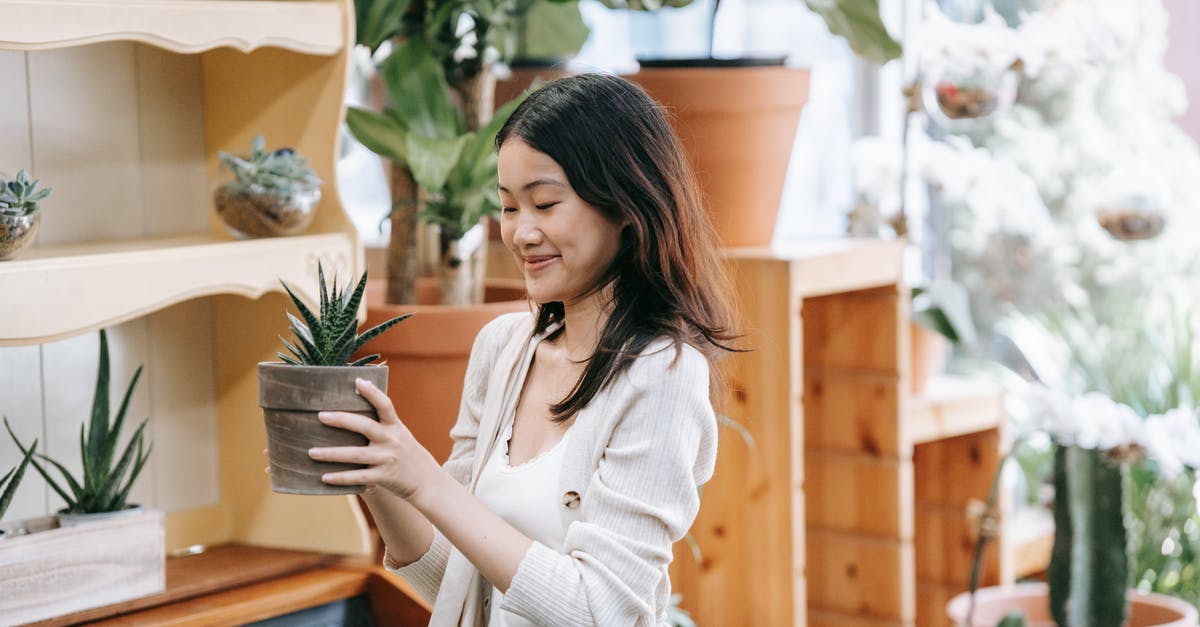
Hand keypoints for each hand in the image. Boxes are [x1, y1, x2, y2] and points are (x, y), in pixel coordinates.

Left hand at [308, 378, 440, 500]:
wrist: (427, 481)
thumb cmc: (406, 454)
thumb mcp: (400, 434)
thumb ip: (382, 422)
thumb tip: (359, 402)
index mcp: (395, 427)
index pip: (385, 405)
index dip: (372, 393)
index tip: (357, 381)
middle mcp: (391, 440)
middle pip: (365, 426)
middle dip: (341, 420)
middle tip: (320, 416)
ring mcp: (387, 459)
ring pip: (356, 455)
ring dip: (332, 454)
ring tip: (311, 452)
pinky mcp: (383, 477)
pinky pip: (358, 477)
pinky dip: (341, 478)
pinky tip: (324, 477)